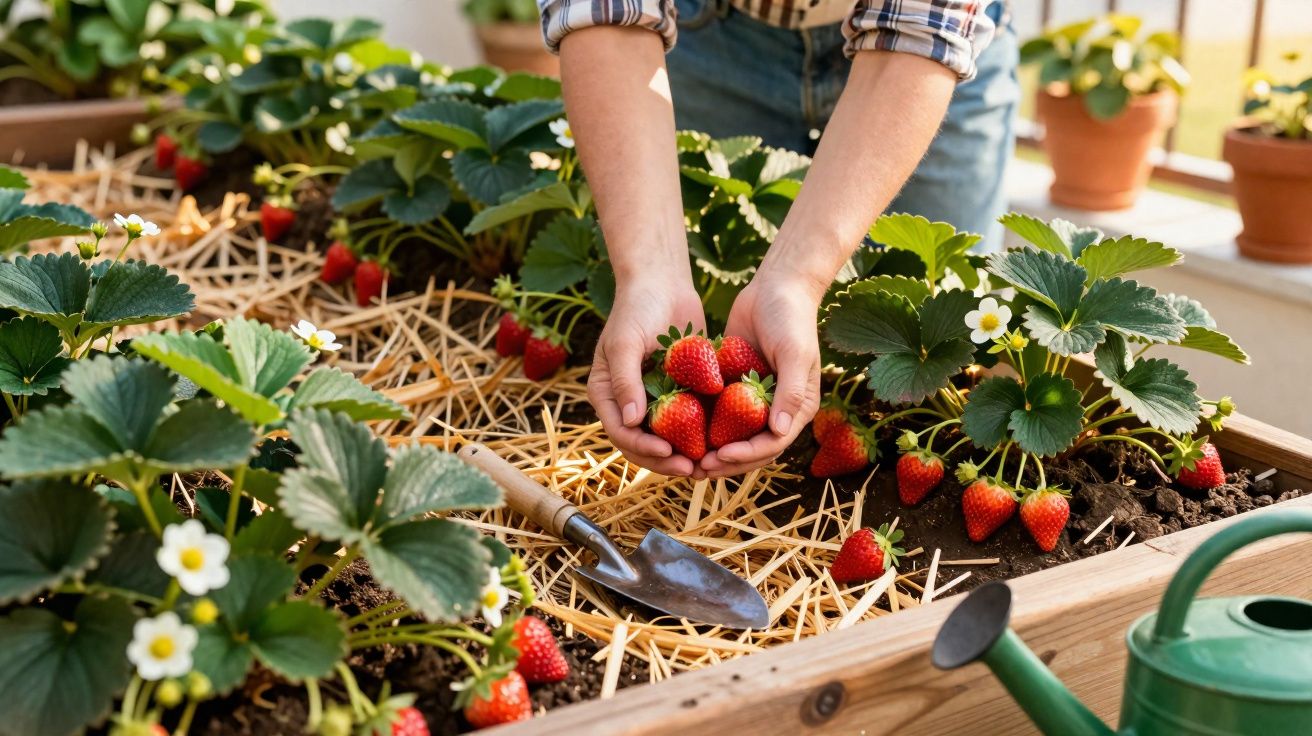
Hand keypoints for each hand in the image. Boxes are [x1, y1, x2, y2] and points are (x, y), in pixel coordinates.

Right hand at [588, 277, 706, 476]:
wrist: (661, 282)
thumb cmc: (637, 307)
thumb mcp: (625, 342)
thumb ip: (625, 381)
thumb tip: (629, 420)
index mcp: (606, 394)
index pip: (621, 433)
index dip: (644, 447)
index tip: (668, 452)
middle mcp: (627, 402)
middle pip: (643, 444)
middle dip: (666, 459)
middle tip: (693, 469)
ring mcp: (653, 399)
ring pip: (666, 438)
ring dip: (684, 453)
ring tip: (708, 464)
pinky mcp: (677, 392)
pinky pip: (687, 420)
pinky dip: (699, 433)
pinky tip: (721, 441)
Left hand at [699, 271, 822, 476]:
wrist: (777, 286)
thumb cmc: (792, 318)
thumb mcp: (795, 354)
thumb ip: (790, 393)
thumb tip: (779, 432)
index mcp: (797, 409)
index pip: (771, 444)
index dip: (745, 456)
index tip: (718, 457)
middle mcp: (777, 409)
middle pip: (749, 446)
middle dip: (724, 461)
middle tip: (696, 468)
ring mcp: (753, 397)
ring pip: (731, 433)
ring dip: (710, 447)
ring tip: (684, 457)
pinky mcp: (735, 384)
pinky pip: (718, 409)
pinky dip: (701, 421)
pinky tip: (677, 427)